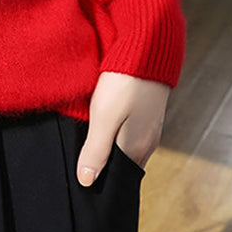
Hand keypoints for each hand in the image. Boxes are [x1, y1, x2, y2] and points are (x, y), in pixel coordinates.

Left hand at [77, 70, 169, 185]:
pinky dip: (117, 134)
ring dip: (110, 149)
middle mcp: (147, 143)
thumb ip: (96, 150)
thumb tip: (86, 181)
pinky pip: (131, 133)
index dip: (99, 179)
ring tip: (90, 144)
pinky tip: (105, 124)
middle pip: (122, 164)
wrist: (148, 50)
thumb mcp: (104, 117)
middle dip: (104, 166)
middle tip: (81, 162)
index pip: (117, 178)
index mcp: (136, 149)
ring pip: (126, 148)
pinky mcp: (148, 113)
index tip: (81, 178)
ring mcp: (150, 128)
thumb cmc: (124, 83)